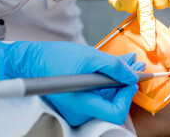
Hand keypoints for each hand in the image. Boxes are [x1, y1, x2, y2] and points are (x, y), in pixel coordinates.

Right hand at [0, 41, 142, 125]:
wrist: (31, 61)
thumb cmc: (55, 59)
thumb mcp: (89, 57)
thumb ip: (113, 66)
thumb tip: (132, 74)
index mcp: (82, 104)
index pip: (115, 112)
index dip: (127, 96)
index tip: (133, 79)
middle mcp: (81, 111)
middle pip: (113, 103)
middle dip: (127, 83)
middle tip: (137, 66)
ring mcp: (78, 106)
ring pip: (106, 95)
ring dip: (120, 78)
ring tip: (130, 62)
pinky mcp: (77, 99)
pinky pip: (98, 92)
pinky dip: (108, 79)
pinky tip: (116, 66)